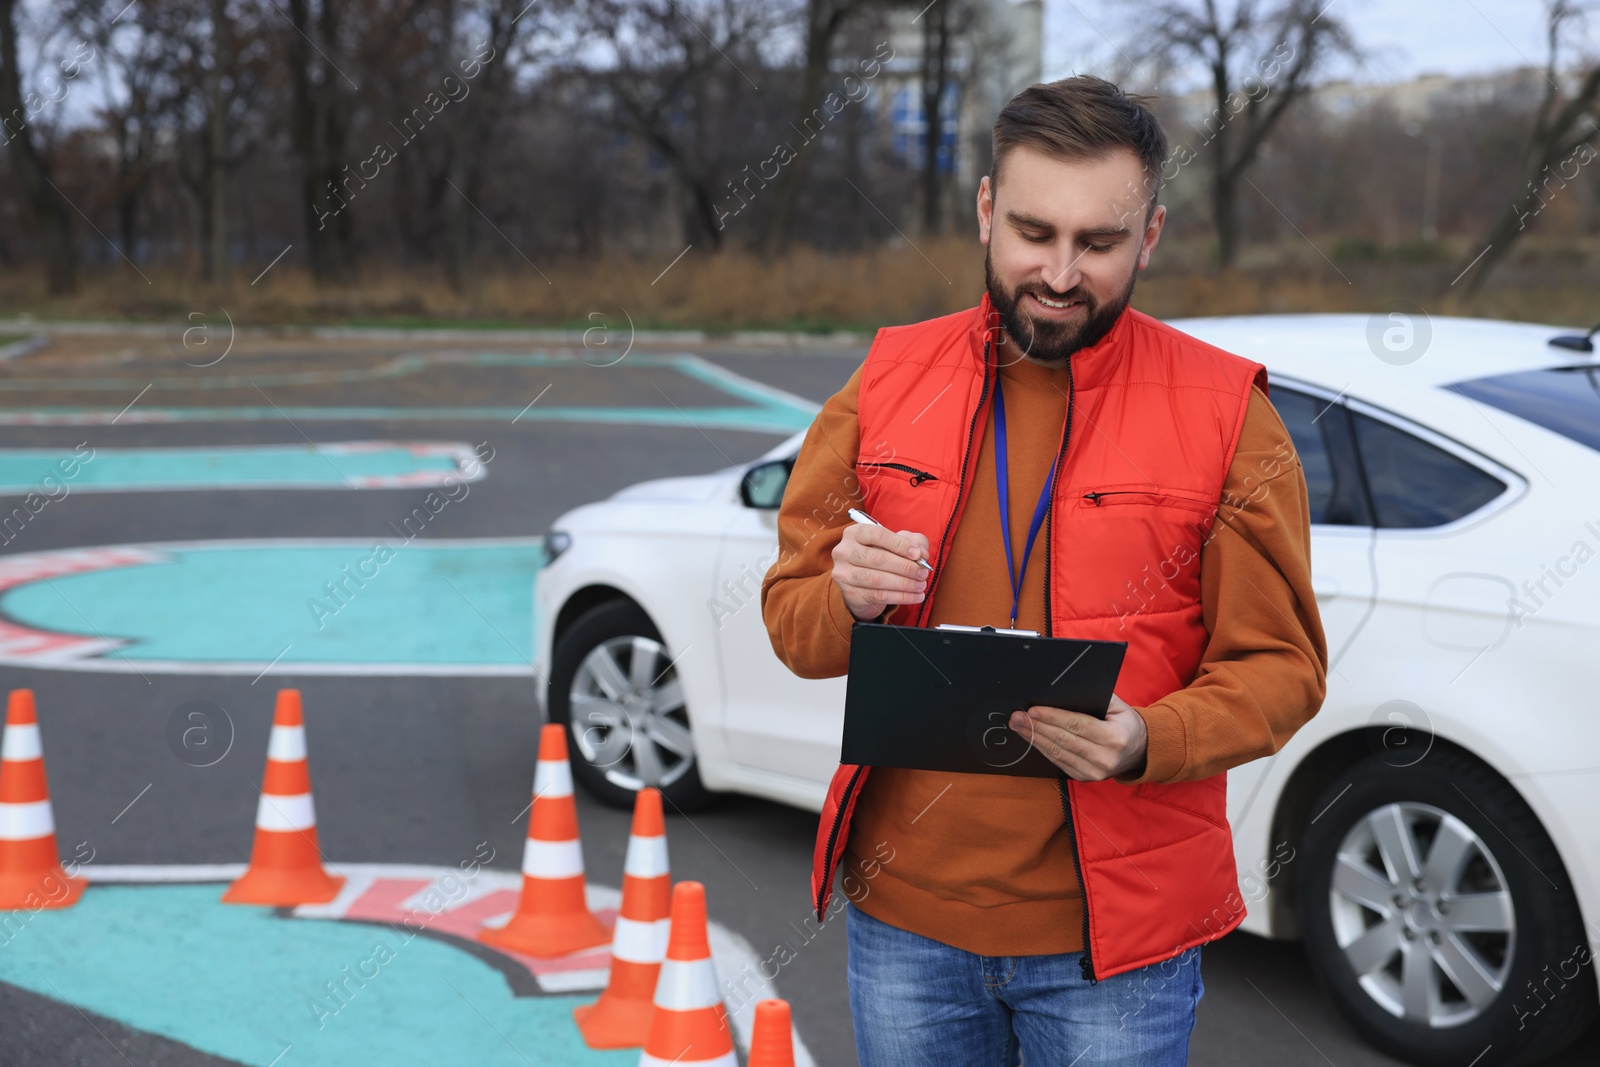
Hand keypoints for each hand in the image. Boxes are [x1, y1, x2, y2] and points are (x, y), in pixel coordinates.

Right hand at [831, 523, 929, 621]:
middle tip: (923, 572)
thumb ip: (912, 542)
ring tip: (921, 585)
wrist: (862, 584)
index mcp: (854, 533)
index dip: (900, 544)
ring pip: (878, 579)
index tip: (918, 554)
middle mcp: (844, 552)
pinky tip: (916, 596)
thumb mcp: (896, 544)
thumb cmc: (881, 557)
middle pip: (878, 558)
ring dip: (905, 584)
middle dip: (905, 567)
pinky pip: (878, 596)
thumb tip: (921, 553)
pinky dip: (901, 597)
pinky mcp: (850, 594)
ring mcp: (844, 574)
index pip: (877, 535)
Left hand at [1008, 694, 1147, 780]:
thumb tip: (1063, 689)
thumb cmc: (1124, 724)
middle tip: (1017, 717)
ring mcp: (1094, 772)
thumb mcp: (1118, 707)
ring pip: (1057, 753)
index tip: (1033, 710)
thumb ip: (1096, 697)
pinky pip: (1058, 762)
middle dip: (1037, 727)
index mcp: (1114, 737)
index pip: (1077, 725)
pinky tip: (1031, 738)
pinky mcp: (1084, 778)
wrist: (1138, 752)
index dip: (1053, 718)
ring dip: (1035, 738)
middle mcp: (1105, 758)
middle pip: (1063, 740)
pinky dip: (1042, 749)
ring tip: (1019, 725)